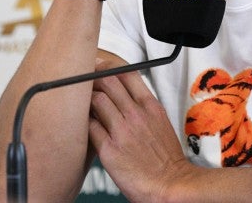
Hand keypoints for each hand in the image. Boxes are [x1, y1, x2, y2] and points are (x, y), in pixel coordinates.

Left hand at [88, 71, 191, 200]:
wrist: (168, 184)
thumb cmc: (165, 158)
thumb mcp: (161, 121)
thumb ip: (143, 105)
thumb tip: (124, 94)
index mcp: (150, 106)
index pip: (126, 73)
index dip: (108, 67)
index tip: (100, 68)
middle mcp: (136, 114)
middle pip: (107, 81)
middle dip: (93, 78)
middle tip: (85, 82)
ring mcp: (121, 131)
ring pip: (96, 100)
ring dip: (86, 99)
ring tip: (82, 104)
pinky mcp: (109, 149)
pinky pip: (89, 127)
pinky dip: (84, 123)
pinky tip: (84, 125)